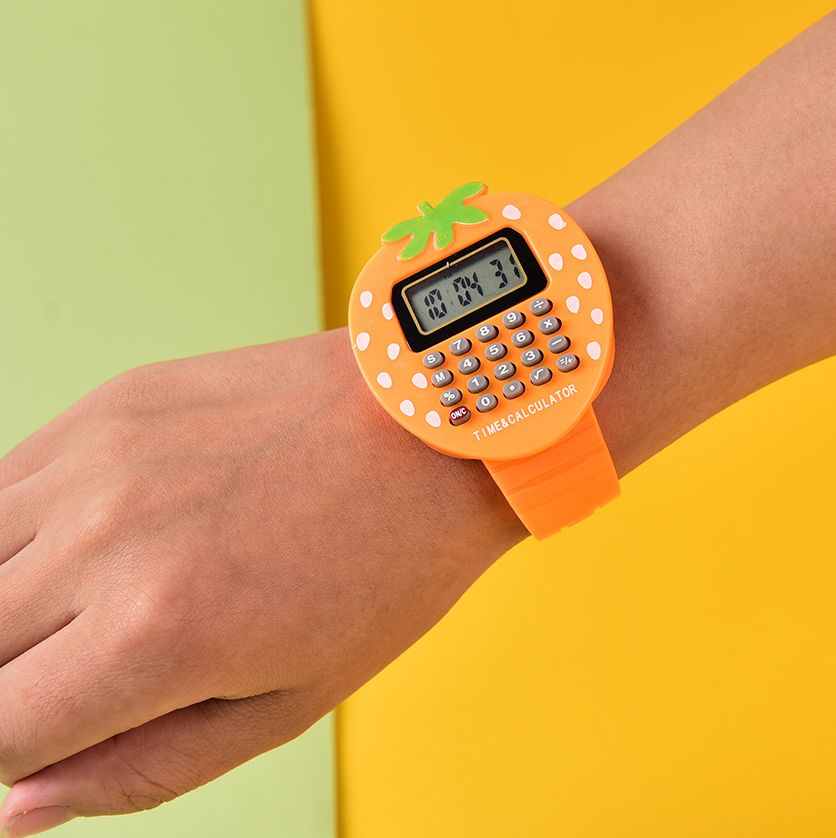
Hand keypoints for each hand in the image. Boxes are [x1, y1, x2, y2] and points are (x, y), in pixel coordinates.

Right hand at [0, 330, 523, 834]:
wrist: (428, 429)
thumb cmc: (383, 567)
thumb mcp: (289, 705)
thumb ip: (141, 770)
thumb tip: (20, 804)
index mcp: (151, 634)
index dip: (17, 753)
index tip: (61, 734)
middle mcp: (102, 540)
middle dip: (17, 681)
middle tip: (96, 667)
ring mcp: (99, 458)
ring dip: (14, 605)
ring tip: (97, 605)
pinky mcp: (111, 403)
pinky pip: (7, 484)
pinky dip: (25, 531)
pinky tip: (94, 540)